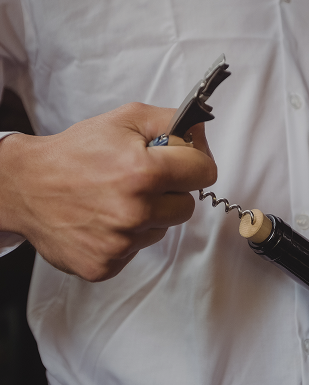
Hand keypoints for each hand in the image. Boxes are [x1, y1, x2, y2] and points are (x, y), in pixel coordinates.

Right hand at [0, 102, 216, 280]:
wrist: (26, 186)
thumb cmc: (75, 153)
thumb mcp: (125, 119)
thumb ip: (171, 121)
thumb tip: (201, 133)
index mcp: (143, 172)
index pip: (205, 172)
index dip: (195, 163)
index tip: (182, 163)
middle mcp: (134, 211)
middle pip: (187, 206)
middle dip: (171, 192)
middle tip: (141, 181)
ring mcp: (120, 243)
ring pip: (162, 229)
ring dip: (149, 215)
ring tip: (117, 200)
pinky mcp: (106, 265)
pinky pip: (137, 250)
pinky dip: (127, 236)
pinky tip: (104, 220)